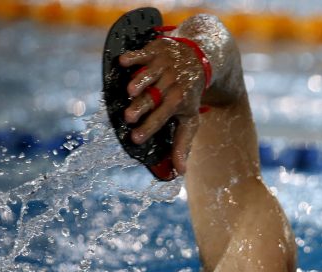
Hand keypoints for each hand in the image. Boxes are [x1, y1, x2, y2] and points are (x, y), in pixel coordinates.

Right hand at [119, 37, 205, 174]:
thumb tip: (180, 172)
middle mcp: (171, 83)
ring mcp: (163, 66)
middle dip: (142, 107)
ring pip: (148, 76)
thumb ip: (183, 144)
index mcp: (178, 101)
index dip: (149, 128)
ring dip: (139, 83)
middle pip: (153, 98)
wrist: (199, 58)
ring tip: (127, 92)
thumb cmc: (189, 94)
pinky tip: (122, 62)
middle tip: (128, 117)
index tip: (135, 138)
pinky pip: (143, 53)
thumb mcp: (190, 119)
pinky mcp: (155, 50)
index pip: (162, 117)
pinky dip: (133, 57)